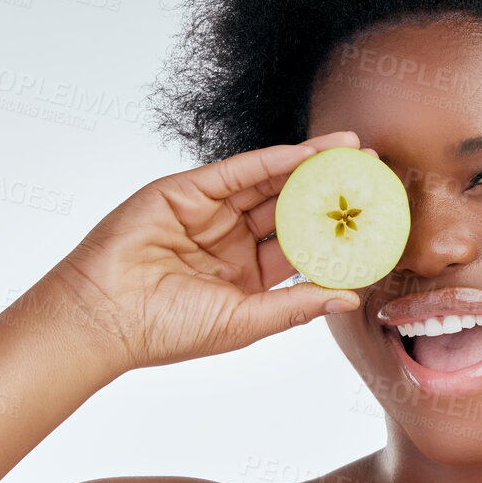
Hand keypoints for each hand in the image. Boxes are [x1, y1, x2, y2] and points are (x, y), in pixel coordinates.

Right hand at [40, 130, 373, 372]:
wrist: (105, 317)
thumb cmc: (167, 331)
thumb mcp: (244, 321)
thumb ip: (297, 306)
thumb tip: (350, 297)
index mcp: (247, 277)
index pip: (302, 248)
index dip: (337, 233)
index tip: (376, 222)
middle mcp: (231, 241)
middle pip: (291, 208)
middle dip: (331, 190)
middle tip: (374, 174)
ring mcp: (209, 213)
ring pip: (270, 183)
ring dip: (311, 165)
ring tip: (353, 151)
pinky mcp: (186, 190)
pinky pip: (238, 170)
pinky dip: (274, 160)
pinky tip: (309, 153)